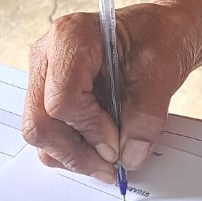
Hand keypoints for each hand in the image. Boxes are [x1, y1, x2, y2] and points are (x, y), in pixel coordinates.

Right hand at [22, 2, 197, 178]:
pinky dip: (71, 149)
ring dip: (72, 155)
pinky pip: (48, 132)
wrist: (159, 33)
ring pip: (39, 132)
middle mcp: (47, 54)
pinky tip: (98, 149)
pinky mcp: (47, 94)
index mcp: (71, 36)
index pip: (63, 99)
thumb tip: (128, 157)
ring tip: (107, 161)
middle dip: (76, 152)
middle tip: (110, 167)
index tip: (117, 146)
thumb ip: (145, 116)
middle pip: (41, 121)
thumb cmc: (159, 38)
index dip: (90, 131)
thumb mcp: (162, 72)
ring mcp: (43, 75)